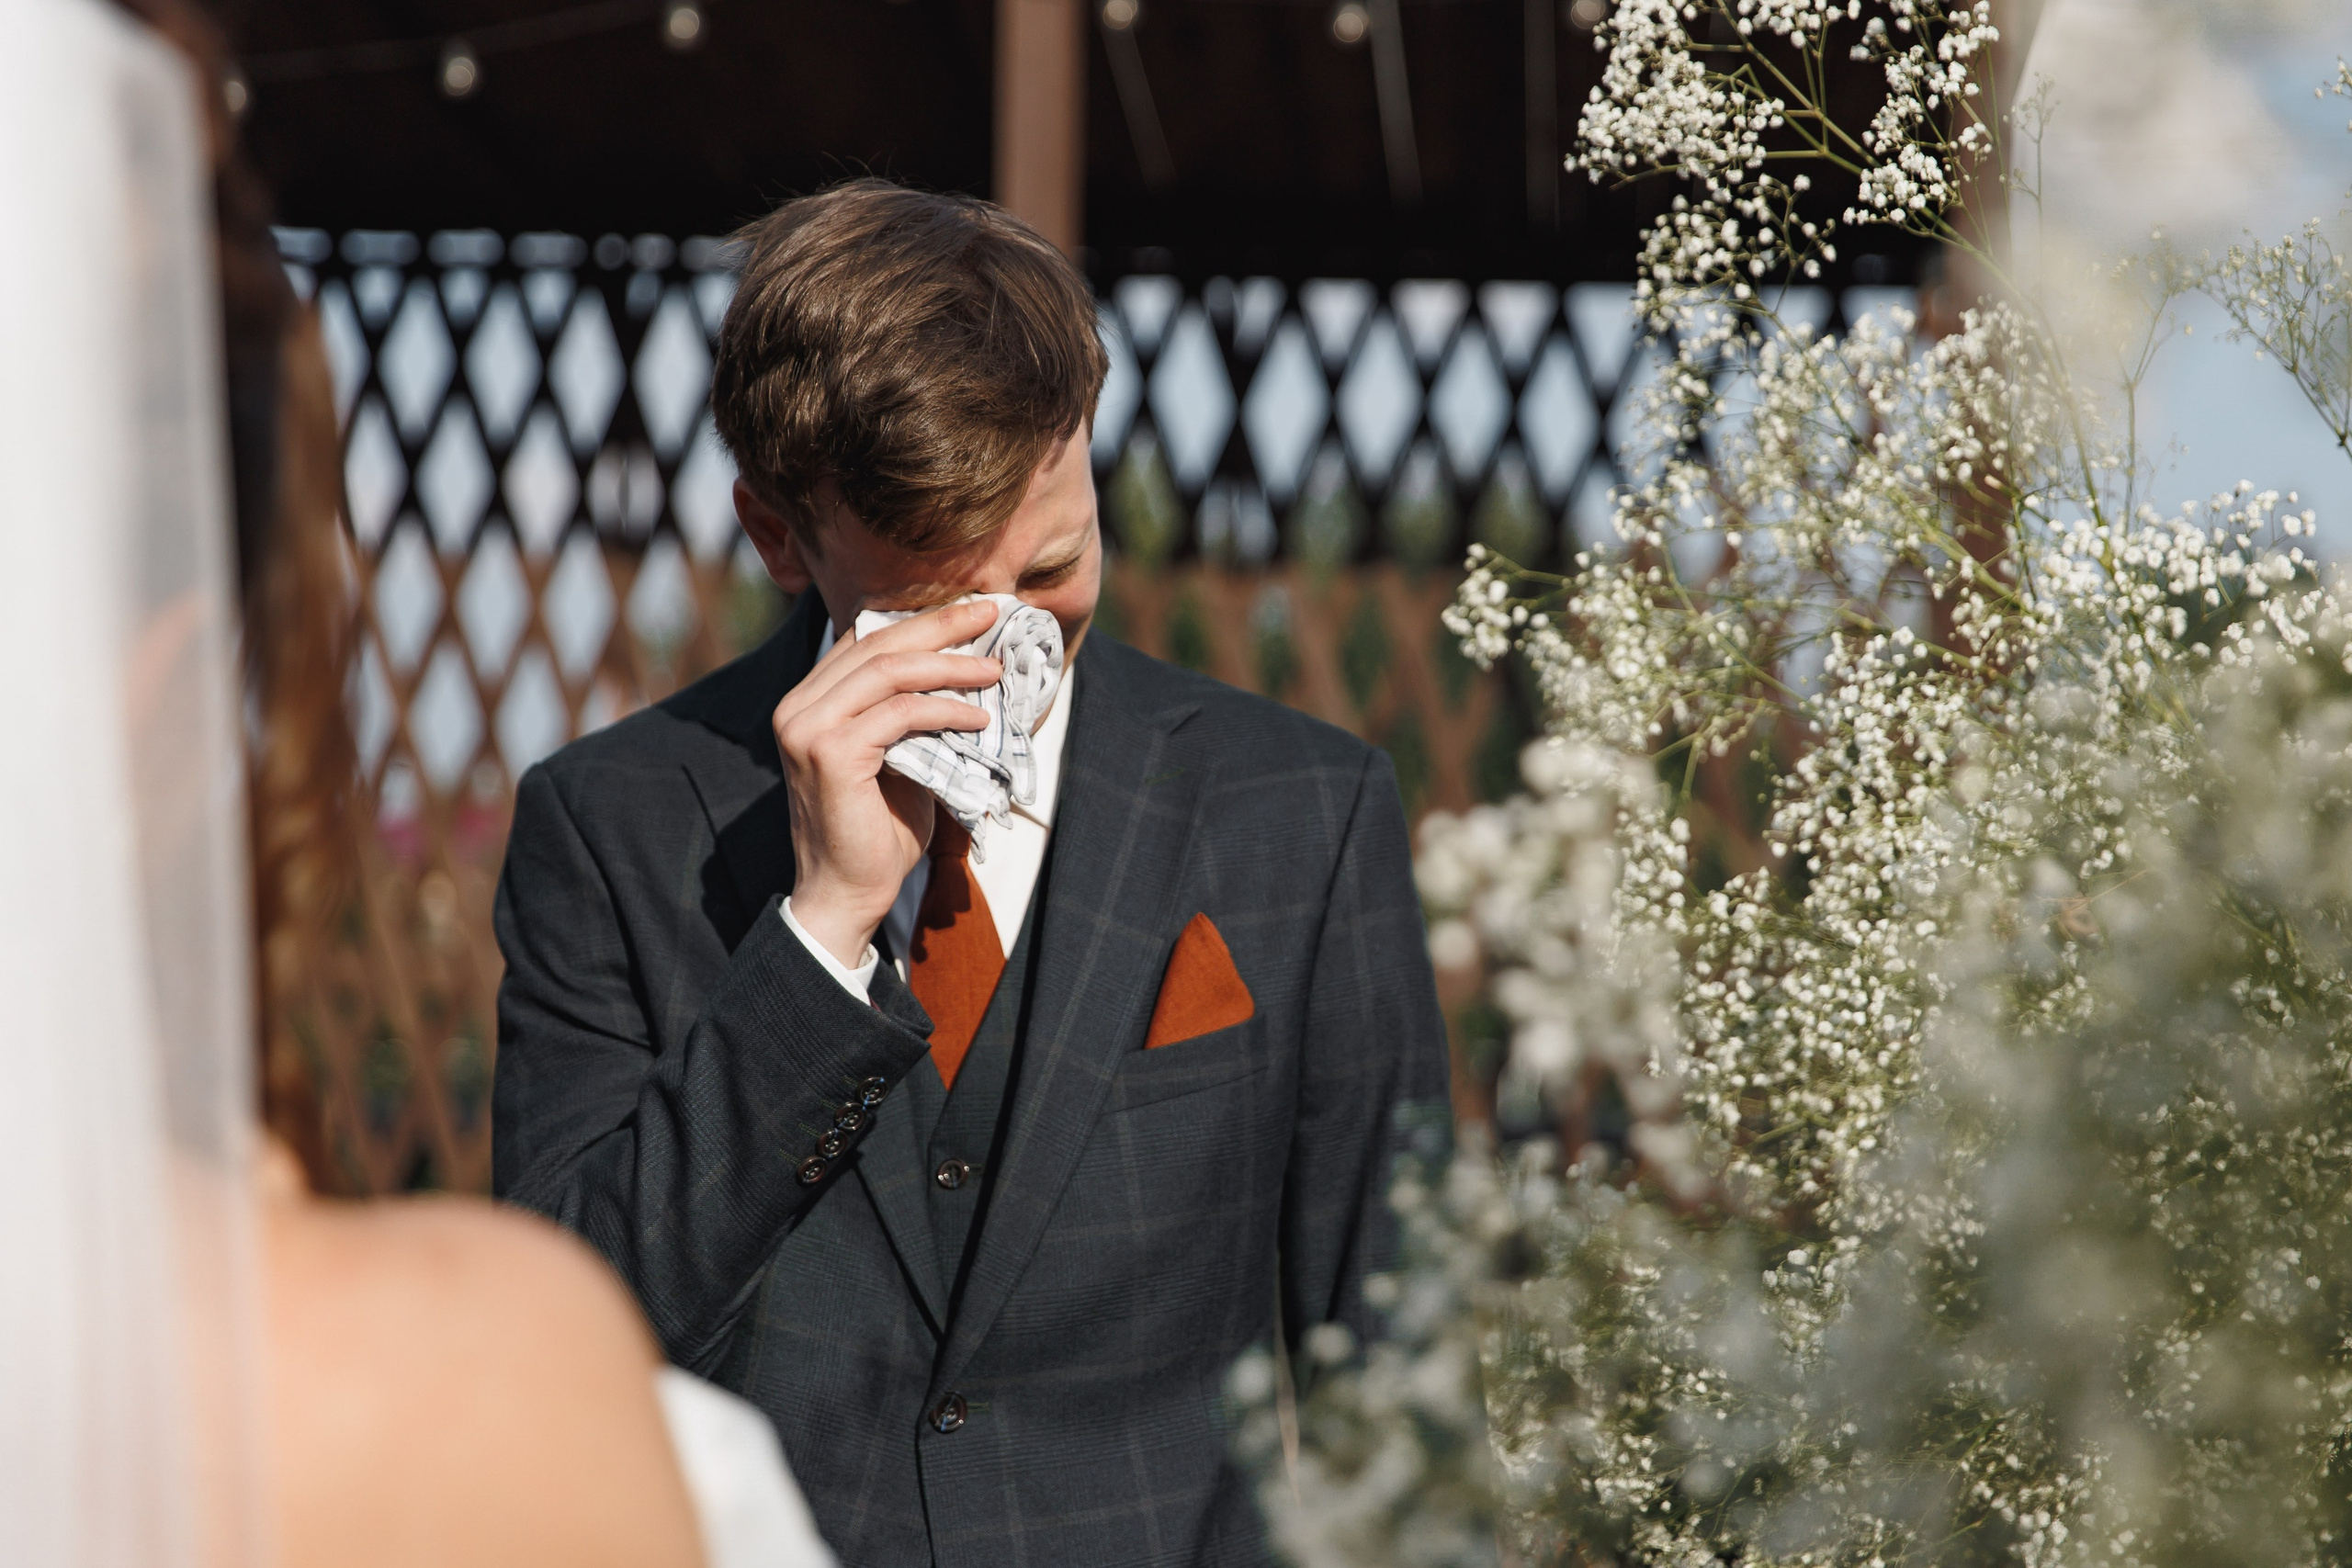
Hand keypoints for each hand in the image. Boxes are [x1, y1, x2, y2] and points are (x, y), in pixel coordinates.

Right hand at [774, 599, 1001, 966]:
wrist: (848, 893)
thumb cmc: (878, 831)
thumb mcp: (899, 758)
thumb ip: (910, 715)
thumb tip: (964, 671)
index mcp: (808, 702)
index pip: (864, 641)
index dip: (919, 621)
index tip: (970, 612)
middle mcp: (798, 707)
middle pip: (876, 643)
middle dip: (940, 625)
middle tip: (990, 612)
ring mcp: (808, 728)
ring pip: (889, 671)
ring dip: (950, 666)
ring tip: (993, 669)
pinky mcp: (830, 753)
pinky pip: (900, 714)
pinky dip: (945, 710)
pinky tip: (978, 717)